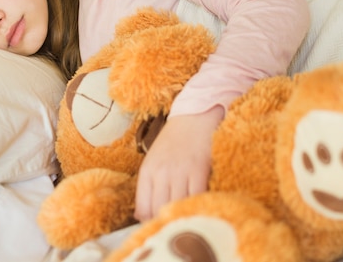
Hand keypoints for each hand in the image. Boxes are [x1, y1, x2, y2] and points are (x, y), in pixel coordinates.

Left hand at [134, 106, 223, 221]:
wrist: (194, 116)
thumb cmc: (174, 141)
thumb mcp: (154, 160)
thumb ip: (149, 186)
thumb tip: (142, 217)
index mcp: (147, 171)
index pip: (143, 208)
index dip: (150, 222)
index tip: (159, 226)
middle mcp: (161, 172)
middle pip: (159, 209)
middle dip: (166, 221)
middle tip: (174, 226)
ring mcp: (180, 170)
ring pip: (177, 204)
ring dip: (182, 214)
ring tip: (186, 218)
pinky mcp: (198, 168)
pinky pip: (196, 196)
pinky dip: (197, 205)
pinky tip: (200, 207)